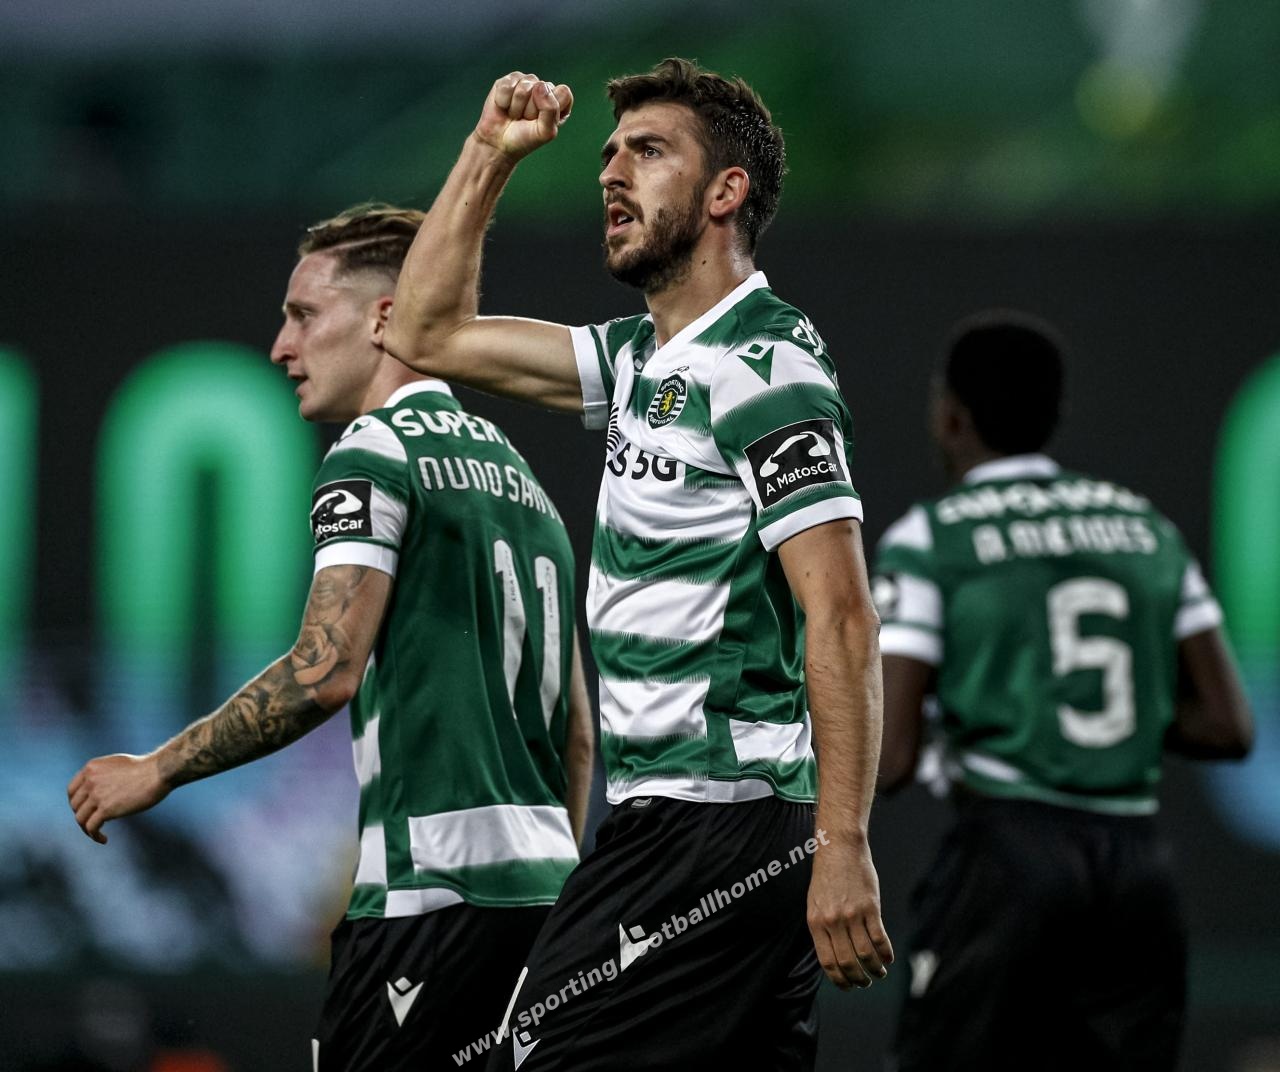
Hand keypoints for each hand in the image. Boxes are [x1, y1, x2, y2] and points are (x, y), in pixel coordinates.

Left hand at [67, 753, 168, 843]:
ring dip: (87, 829)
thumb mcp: (117, 764)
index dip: (76, 803)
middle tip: (96, 822)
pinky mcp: (106, 809)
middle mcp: (90, 780)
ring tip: (98, 834)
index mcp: (91, 768)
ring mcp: (97, 795)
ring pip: (81, 818)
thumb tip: (98, 790)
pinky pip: (91, 827)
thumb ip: (102, 775)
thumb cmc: (146, 768)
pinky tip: (104, 839)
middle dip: (83, 816)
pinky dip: (95, 836)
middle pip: (75, 806)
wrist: (159, 771)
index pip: (72, 790)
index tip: (86, 811)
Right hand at [474, 72, 572, 161]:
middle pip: (542, 88)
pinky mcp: (508, 81)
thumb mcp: (545, 132)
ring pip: (524, 86)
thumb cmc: (524, 139)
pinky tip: (504, 107)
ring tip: (515, 115)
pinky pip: (507, 85)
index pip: (563, 92)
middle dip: (531, 110)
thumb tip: (540, 85)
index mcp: (559, 102)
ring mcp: (526, 83)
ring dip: (517, 106)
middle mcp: (544, 89)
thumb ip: (551, 109)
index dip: (550, 107)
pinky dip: (503, 101)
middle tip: (525, 120)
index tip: (541, 121)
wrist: (499, 143)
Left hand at [807, 836, 893, 989]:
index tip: (848, 986)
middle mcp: (833, 921)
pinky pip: (880, 938)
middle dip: (858, 979)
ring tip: (880, 973)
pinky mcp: (871, 907)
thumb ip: (822, 929)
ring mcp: (852, 914)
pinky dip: (886, 953)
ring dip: (875, 969)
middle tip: (866, 983)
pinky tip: (888, 958)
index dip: (839, 980)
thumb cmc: (827, 878)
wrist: (839, 849)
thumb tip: (833, 958)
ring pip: (866, 954)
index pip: (827, 962)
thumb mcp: (815, 904)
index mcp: (816, 922)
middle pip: (848, 962)